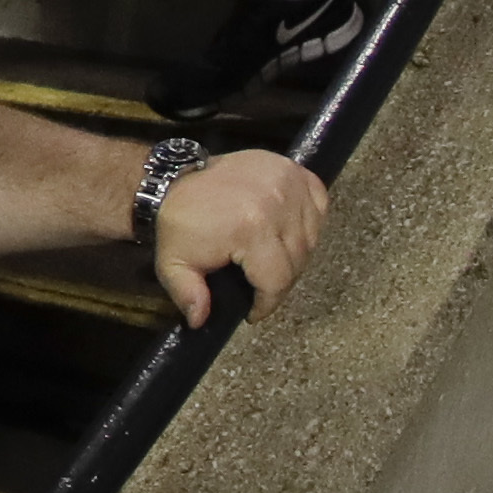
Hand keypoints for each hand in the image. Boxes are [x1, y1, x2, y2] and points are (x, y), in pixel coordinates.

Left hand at [151, 150, 325, 326]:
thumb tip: (200, 322)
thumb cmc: (179, 220)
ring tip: (270, 260)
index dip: (267, 303)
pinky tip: (288, 230)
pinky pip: (318, 205)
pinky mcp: (294, 170)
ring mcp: (289, 182)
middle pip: (297, 261)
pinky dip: (309, 222)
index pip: (277, 281)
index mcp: (251, 228)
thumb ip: (188, 294)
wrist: (177, 176)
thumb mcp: (173, 262)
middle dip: (279, 281)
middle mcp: (277, 203)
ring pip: (310, 238)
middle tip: (259, 285)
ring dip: (295, 254)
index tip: (254, 312)